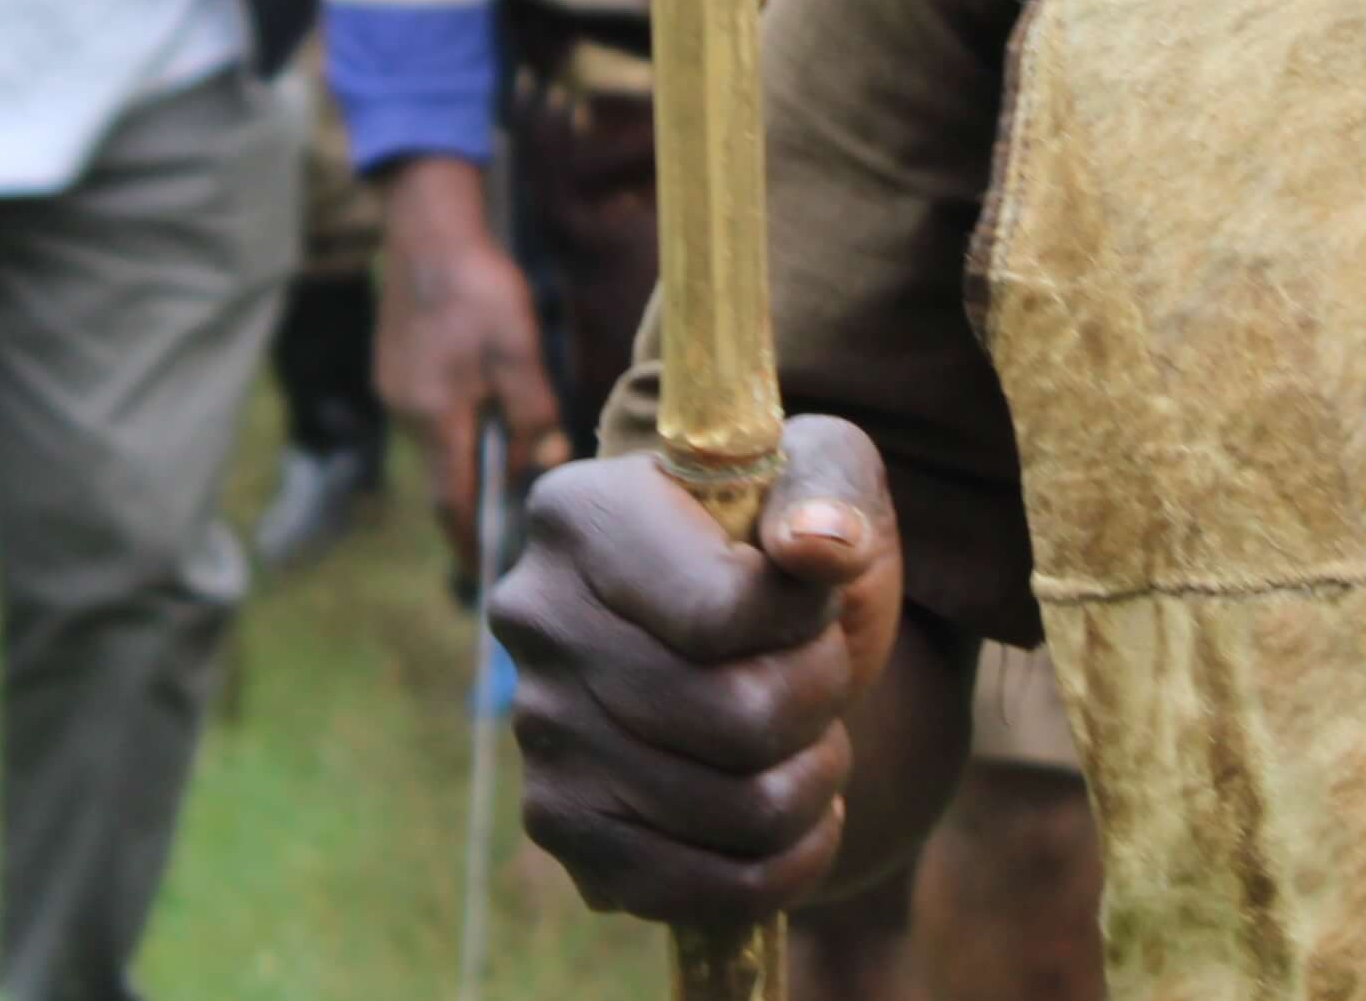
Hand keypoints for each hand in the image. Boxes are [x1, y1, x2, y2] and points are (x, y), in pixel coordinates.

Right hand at [377, 155, 573, 568]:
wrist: (426, 228)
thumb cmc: (479, 287)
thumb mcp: (519, 349)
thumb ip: (531, 413)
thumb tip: (542, 463)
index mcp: (436, 416)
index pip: (450, 500)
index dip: (468, 541)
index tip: (482, 575)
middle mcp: (406, 412)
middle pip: (444, 474)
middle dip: (477, 497)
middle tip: (516, 513)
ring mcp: (394, 389)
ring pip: (438, 443)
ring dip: (471, 453)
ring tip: (513, 444)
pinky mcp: (393, 368)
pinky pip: (429, 414)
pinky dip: (457, 423)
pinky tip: (484, 398)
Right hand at [494, 416, 904, 925]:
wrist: (742, 632)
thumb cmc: (781, 541)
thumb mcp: (824, 474)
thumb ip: (831, 487)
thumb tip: (819, 547)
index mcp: (580, 512)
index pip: (721, 611)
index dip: (806, 619)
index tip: (813, 595)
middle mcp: (535, 617)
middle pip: (738, 719)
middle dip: (819, 700)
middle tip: (822, 672)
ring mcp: (538, 728)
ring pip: (736, 810)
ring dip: (813, 782)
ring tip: (810, 738)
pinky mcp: (558, 822)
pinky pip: (698, 890)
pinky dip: (783, 865)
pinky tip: (795, 818)